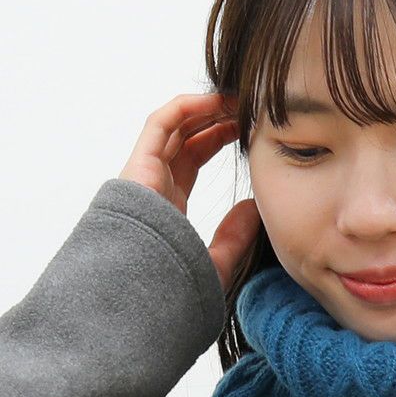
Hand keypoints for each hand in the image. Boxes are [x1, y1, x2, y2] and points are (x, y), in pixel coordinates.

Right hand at [118, 92, 262, 291]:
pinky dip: (186, 108)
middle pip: (184, 139)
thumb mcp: (214, 264)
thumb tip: (256, 210)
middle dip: (214, 119)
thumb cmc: (170, 290)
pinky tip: (216, 102)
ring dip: (204, 109)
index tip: (248, 131)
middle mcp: (154, 185)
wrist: (137, 296)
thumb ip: (234, 239)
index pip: (193, 159)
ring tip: (237, 100)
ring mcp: (144, 175)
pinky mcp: (138, 166)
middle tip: (247, 108)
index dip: (219, 139)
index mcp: (168, 206)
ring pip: (174, 127)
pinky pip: (160, 124)